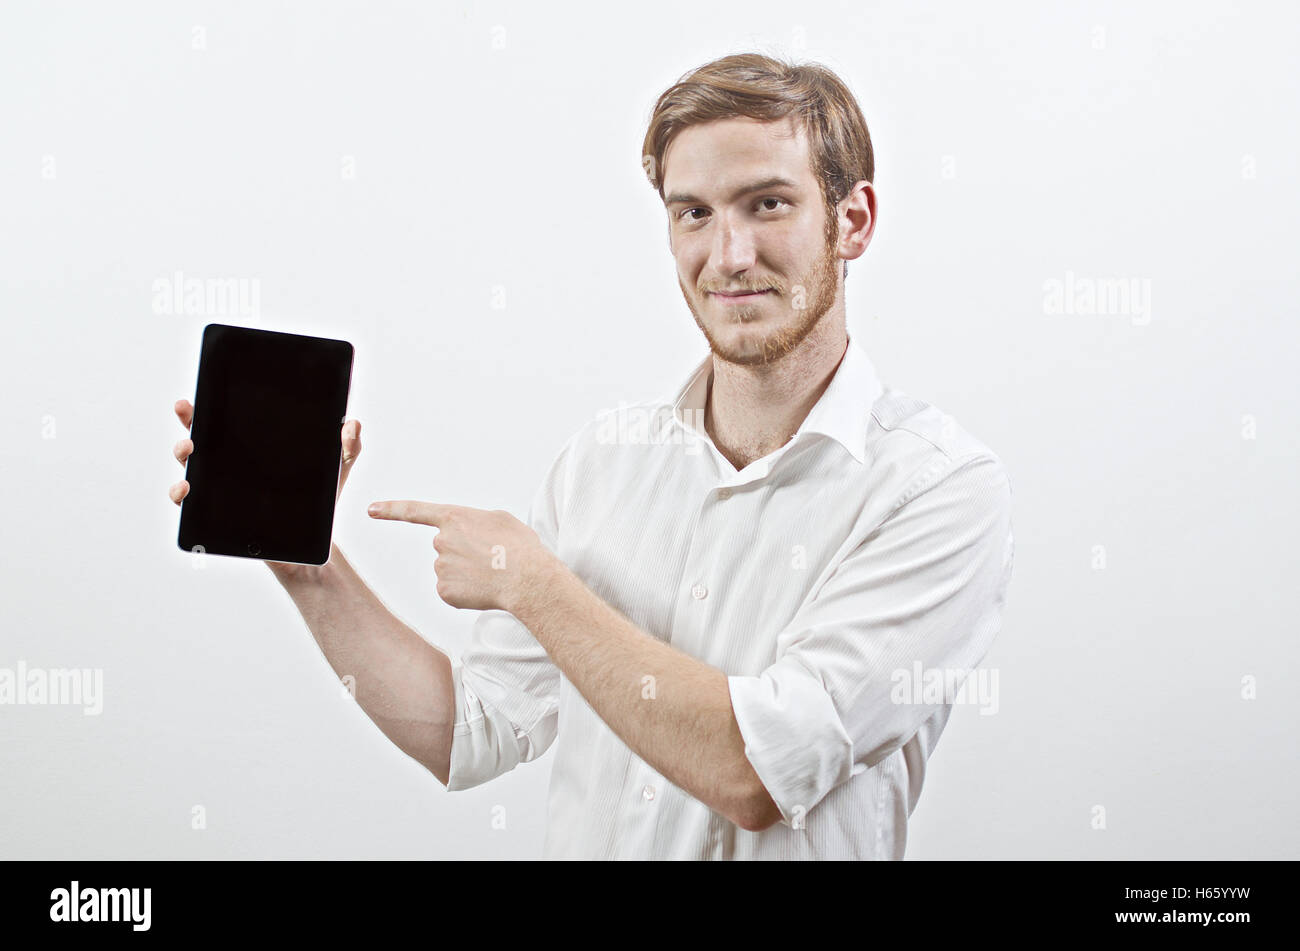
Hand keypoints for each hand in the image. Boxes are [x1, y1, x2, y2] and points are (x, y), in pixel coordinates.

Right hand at [169, 397, 361, 580]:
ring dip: (182, 454)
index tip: (196, 394)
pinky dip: (180, 495)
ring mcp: (222, 490)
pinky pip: (190, 506)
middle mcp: (232, 466)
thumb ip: (349, 444)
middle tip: (187, 411)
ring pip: (190, 468)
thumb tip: (351, 424)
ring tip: (188, 449)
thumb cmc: (321, 498)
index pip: (226, 420)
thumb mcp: (339, 466)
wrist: (316, 540)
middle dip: (188, 422)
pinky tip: (185, 489)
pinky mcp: (218, 515)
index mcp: (253, 448)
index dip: (208, 406)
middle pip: (201, 437)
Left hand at [365, 501, 549, 612]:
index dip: (391, 509)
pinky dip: (466, 592)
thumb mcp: (501, 520)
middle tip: (490, 558)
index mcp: (454, 518)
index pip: (415, 511)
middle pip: (445, 547)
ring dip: (467, 573)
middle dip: (463, 552)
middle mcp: (441, 541)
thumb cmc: (521, 548)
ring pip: (449, 569)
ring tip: (492, 574)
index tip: (371, 509)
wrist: (527, 579)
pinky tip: (483, 589)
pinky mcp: (444, 591)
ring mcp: (440, 567)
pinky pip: (451, 590)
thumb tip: (470, 535)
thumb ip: (477, 521)